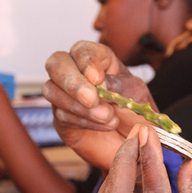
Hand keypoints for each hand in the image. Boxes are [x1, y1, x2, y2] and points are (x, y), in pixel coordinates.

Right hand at [43, 41, 151, 169]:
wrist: (138, 142)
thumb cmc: (137, 111)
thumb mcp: (136, 93)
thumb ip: (118, 84)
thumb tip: (99, 82)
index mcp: (98, 59)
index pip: (82, 50)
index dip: (86, 62)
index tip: (98, 79)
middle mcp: (77, 73)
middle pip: (56, 63)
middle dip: (72, 82)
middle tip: (92, 100)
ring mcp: (66, 95)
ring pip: (52, 91)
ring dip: (79, 106)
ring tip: (109, 118)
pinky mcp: (62, 118)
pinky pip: (61, 115)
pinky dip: (82, 121)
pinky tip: (104, 126)